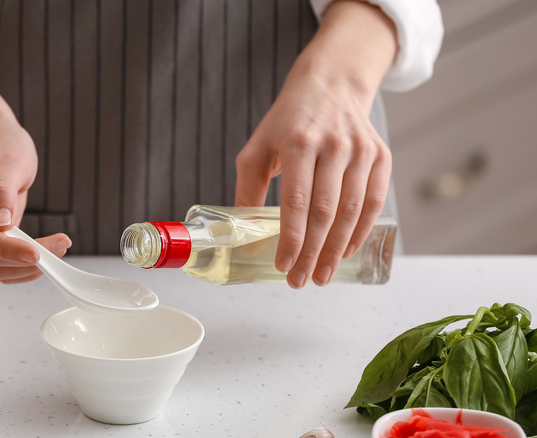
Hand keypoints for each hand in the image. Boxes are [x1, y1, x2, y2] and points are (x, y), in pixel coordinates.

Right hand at [0, 115, 71, 282]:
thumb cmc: (0, 146)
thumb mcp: (8, 160)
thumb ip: (2, 191)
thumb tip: (2, 224)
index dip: (6, 250)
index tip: (36, 253)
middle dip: (25, 261)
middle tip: (62, 245)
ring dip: (27, 269)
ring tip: (59, 247)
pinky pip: (1, 265)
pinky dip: (23, 267)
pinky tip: (47, 253)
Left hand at [234, 0, 396, 287]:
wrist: (329, 85)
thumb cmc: (287, 122)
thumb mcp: (257, 148)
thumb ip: (248, 189)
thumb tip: (238, 235)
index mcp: (297, 143)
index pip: (296, 202)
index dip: (291, 239)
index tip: (282, 265)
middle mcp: (333, 146)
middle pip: (326, 212)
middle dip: (313, 253)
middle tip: (300, 280)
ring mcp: (360, 150)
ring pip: (352, 211)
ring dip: (337, 250)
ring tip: (322, 275)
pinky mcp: (380, 155)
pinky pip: (374, 201)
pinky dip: (361, 230)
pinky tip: (347, 251)